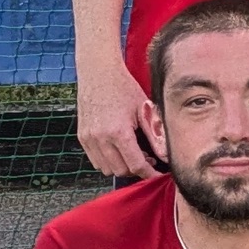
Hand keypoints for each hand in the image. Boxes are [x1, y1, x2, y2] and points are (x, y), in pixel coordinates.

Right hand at [76, 59, 162, 179]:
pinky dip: (108, 161)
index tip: (157, 175)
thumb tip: (165, 155)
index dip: (149, 174)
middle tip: (148, 159)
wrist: (98, 73)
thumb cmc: (123, 87)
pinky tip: (118, 149)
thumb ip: (155, 135)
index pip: (136, 165)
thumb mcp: (144, 110)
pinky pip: (96, 160)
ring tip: (133, 153)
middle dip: (136, 169)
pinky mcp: (83, 137)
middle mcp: (100, 138)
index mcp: (119, 132)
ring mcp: (89, 138)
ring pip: (107, 169)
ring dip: (121, 166)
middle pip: (121, 170)